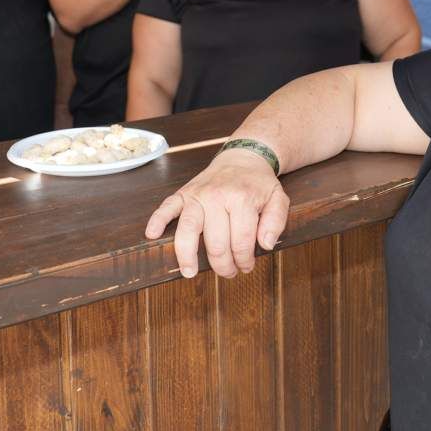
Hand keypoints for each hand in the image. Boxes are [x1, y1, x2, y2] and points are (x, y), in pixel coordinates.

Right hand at [144, 148, 290, 278]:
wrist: (242, 157)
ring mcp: (197, 195)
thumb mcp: (278, 198)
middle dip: (223, 265)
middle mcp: (217, 197)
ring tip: (189, 272)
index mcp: (241, 199)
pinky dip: (157, 220)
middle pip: (216, 243)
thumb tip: (264, 245)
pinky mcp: (184, 192)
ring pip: (187, 229)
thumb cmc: (258, 183)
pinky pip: (166, 206)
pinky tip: (152, 234)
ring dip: (187, 255)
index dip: (244, 260)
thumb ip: (276, 221)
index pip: (241, 242)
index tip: (246, 266)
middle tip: (229, 272)